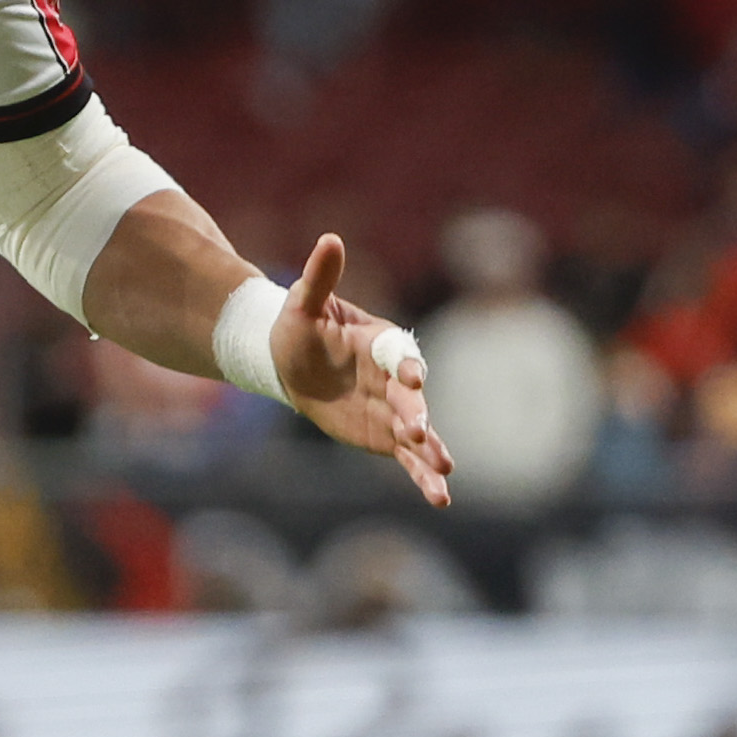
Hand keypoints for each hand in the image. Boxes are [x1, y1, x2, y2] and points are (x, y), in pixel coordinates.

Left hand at [273, 233, 452, 507]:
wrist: (291, 362)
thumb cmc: (297, 328)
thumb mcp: (302, 304)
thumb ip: (320, 277)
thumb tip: (330, 238)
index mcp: (381, 343)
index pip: (401, 354)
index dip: (408, 365)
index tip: (413, 378)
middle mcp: (394, 378)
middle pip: (412, 398)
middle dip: (417, 414)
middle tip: (418, 432)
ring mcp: (394, 410)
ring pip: (419, 433)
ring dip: (431, 451)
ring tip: (445, 473)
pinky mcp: (386, 437)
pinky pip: (409, 458)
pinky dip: (423, 475)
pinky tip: (440, 497)